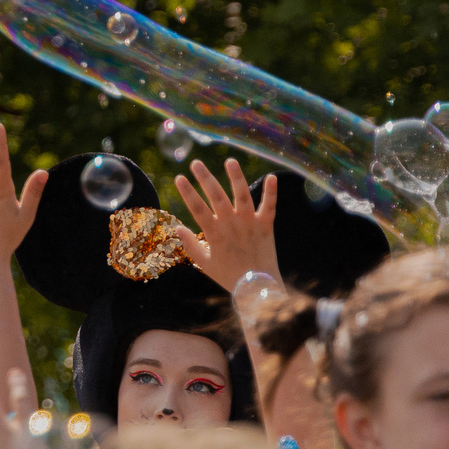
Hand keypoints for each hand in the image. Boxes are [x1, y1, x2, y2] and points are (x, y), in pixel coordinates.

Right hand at [172, 158, 281, 292]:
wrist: (257, 287)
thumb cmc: (228, 277)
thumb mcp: (204, 264)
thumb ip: (190, 245)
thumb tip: (177, 228)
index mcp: (214, 233)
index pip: (197, 208)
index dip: (187, 192)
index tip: (179, 177)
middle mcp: (230, 224)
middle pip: (216, 196)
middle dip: (204, 178)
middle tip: (196, 163)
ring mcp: (249, 223)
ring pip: (241, 195)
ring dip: (236, 177)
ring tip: (230, 161)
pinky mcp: (265, 226)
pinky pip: (269, 206)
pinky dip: (271, 192)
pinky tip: (271, 176)